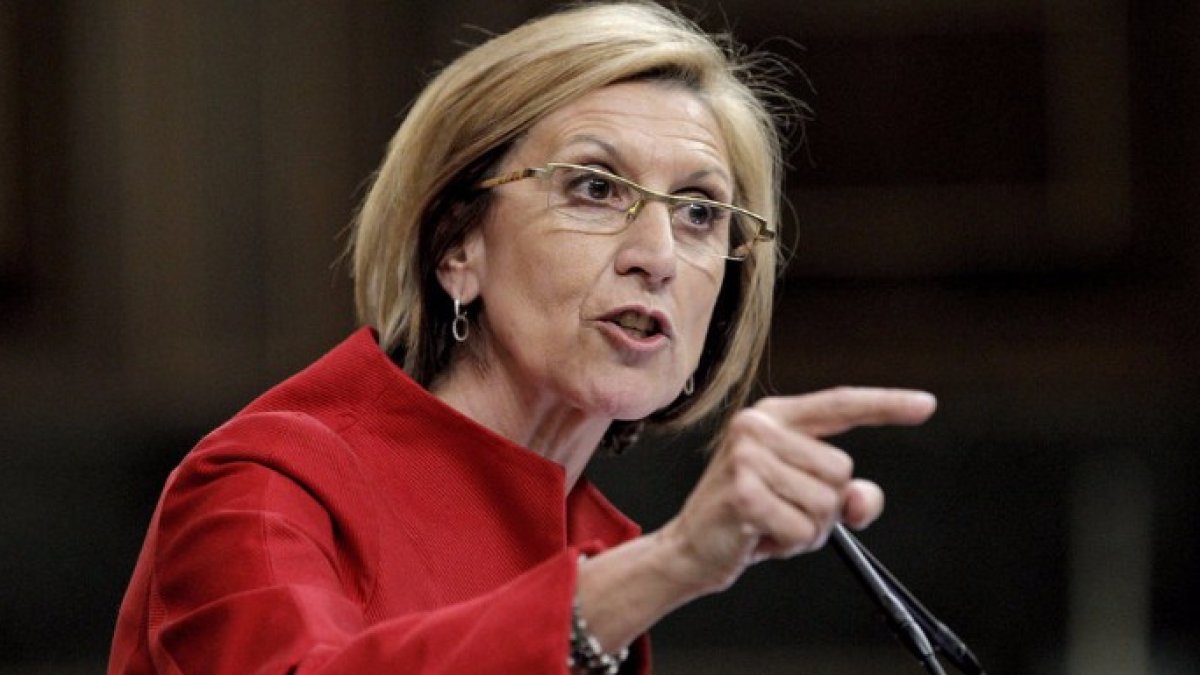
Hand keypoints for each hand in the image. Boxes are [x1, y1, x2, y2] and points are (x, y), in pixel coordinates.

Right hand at [658, 387, 936, 593]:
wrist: (689, 550)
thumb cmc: (748, 520)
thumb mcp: (803, 501)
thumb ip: (844, 495)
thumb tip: (863, 501)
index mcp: (772, 417)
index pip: (839, 404)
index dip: (886, 406)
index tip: (927, 406)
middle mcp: (757, 426)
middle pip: (842, 471)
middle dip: (824, 507)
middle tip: (781, 514)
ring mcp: (746, 457)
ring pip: (826, 503)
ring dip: (807, 529)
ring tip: (770, 526)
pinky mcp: (743, 493)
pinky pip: (804, 529)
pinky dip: (791, 545)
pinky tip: (759, 538)